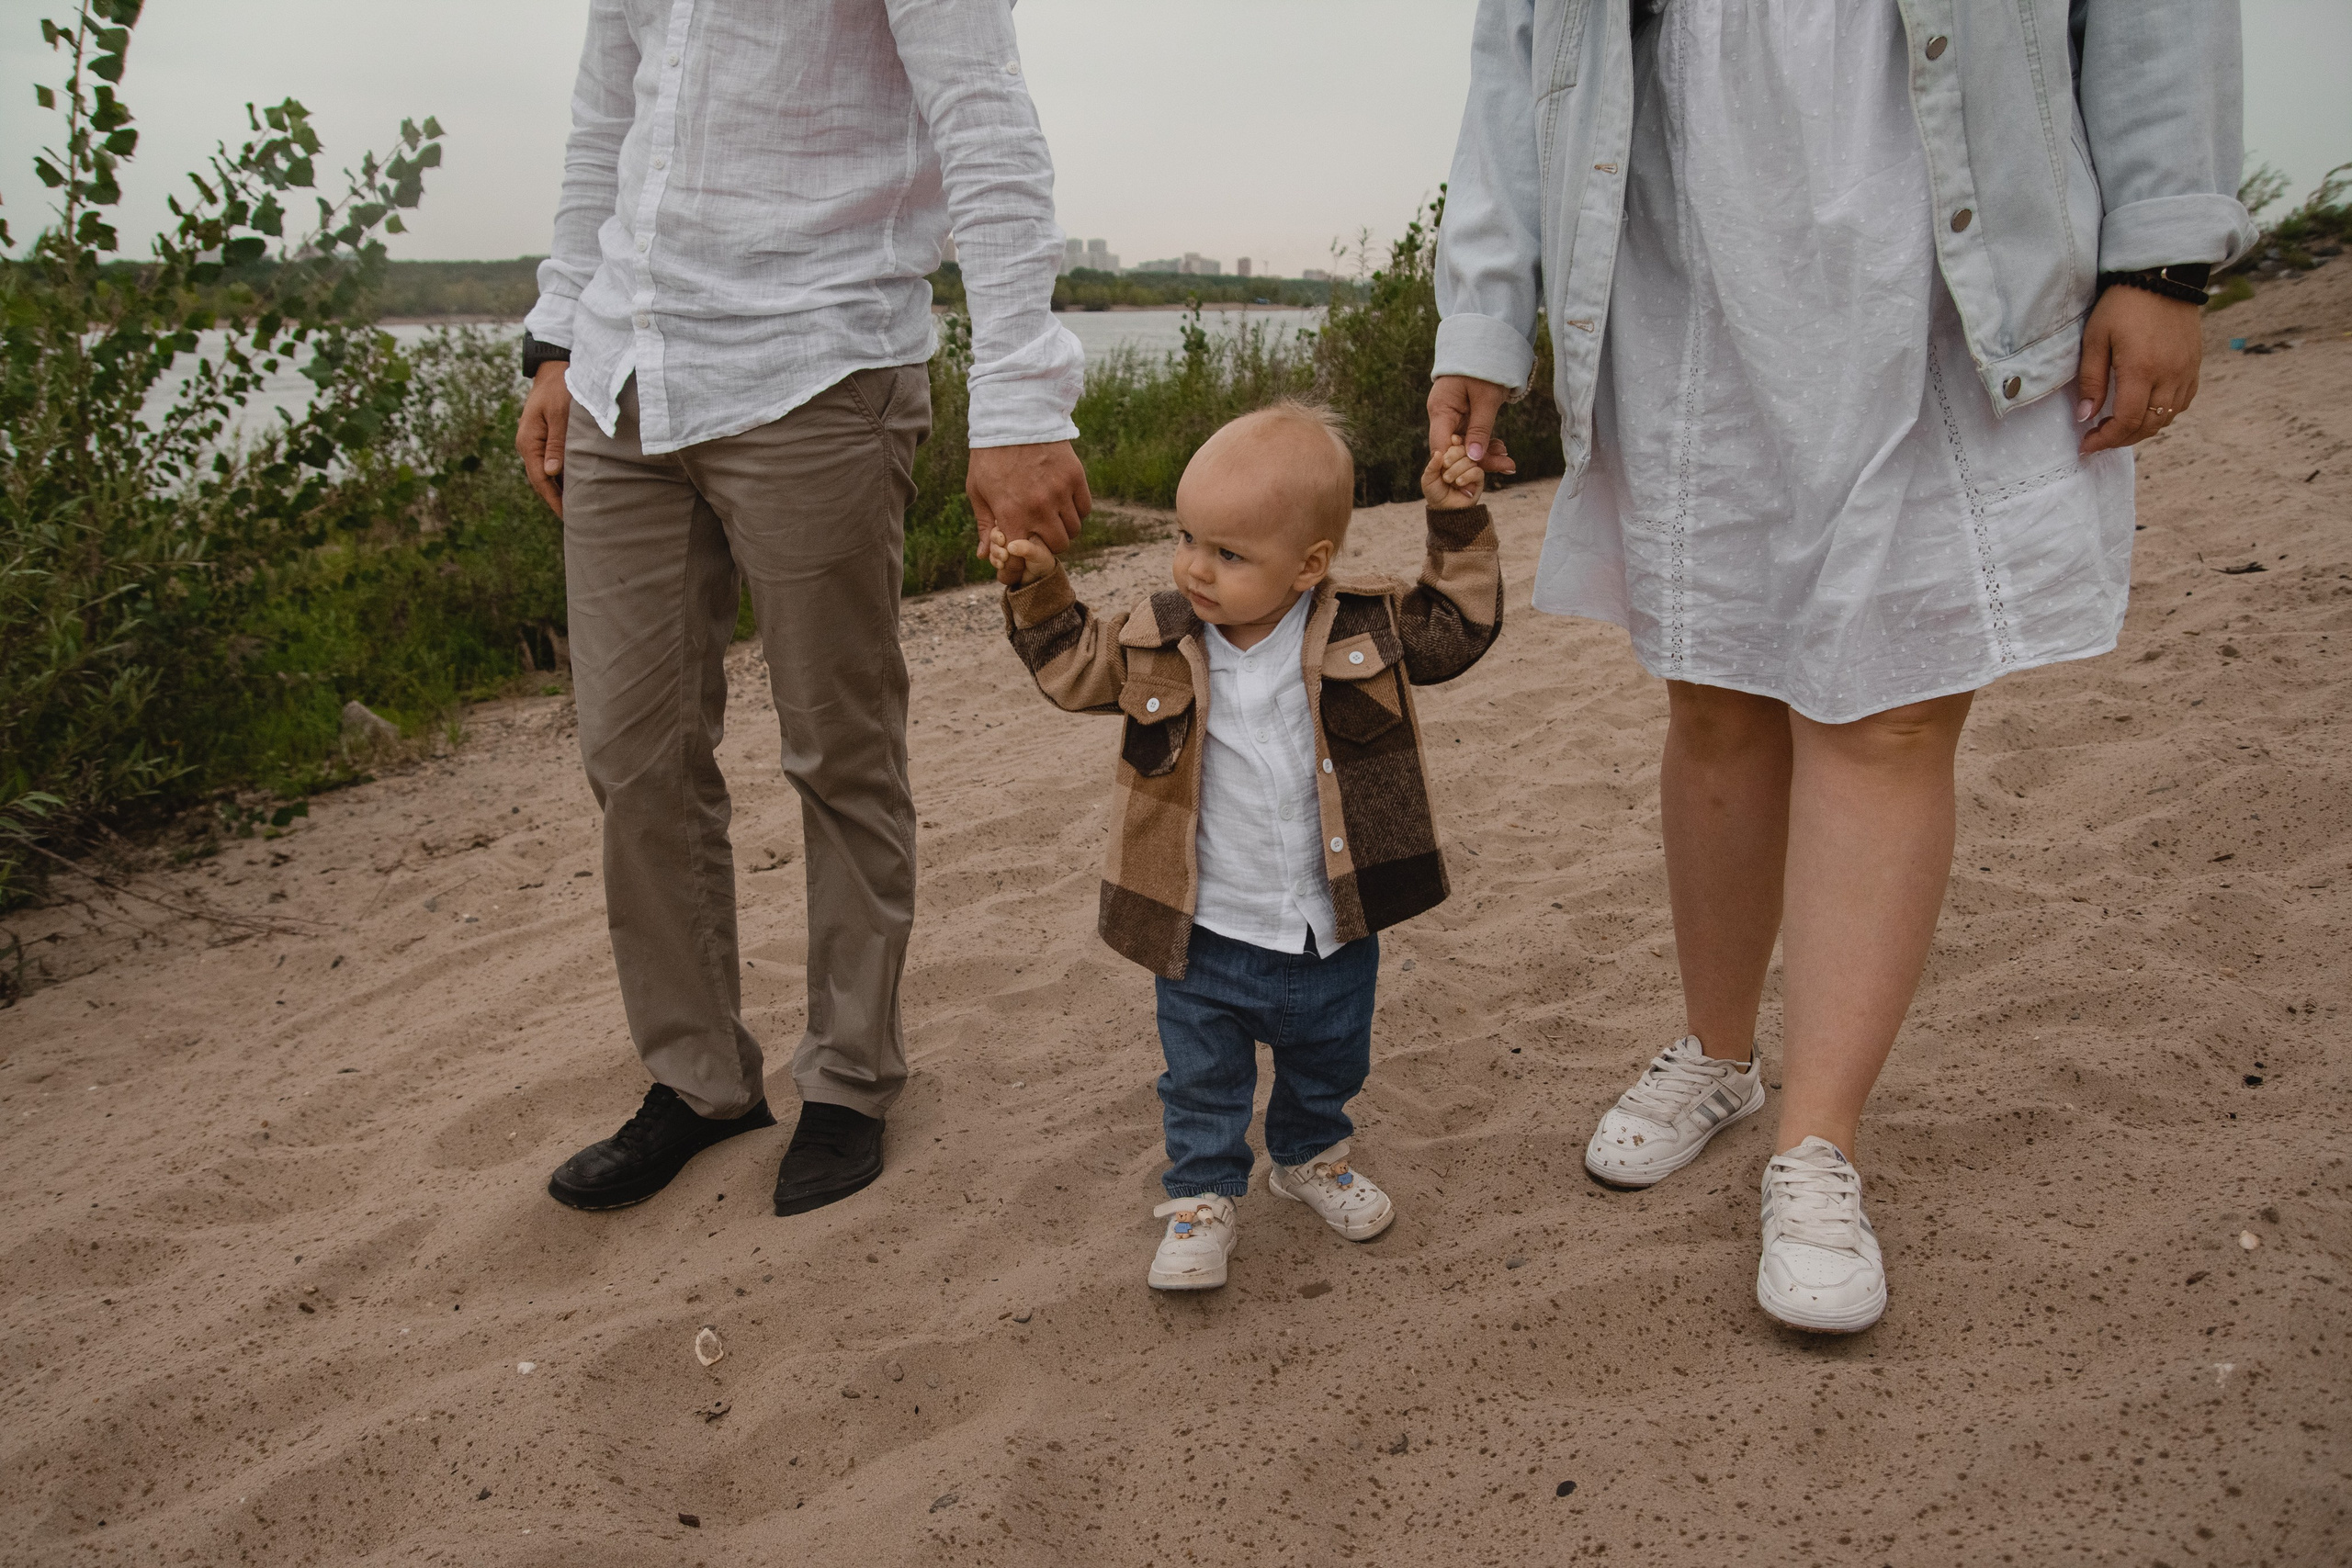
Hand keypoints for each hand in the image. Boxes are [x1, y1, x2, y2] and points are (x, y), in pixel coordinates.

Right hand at [515, 361, 571, 518]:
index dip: (554, 500)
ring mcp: (535, 442)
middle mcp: (528, 445)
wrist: (554, 367)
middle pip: (542, 480)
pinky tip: (576, 485)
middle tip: (577, 520)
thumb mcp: (561, 414)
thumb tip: (551, 473)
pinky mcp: (544, 438)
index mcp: (528, 442)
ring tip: (579, 508)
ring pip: (547, 473)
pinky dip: (562, 475)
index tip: (567, 517)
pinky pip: (551, 462)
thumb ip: (557, 443)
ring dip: (560, 489)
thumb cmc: (560, 388)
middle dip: (557, 500)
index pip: (540, 479)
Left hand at [968, 440, 1090, 581]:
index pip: (1020, 560)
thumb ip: (985, 526)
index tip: (1017, 564)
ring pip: (1073, 531)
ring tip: (1052, 519)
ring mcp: (1060, 493)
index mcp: (1012, 515)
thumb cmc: (990, 456)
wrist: (1013, 418)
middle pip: (1056, 548)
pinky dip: (1076, 512)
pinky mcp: (1075, 478)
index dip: (1017, 569)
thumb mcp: (978, 491)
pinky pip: (1084, 509)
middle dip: (1046, 547)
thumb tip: (985, 556)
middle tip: (1039, 536)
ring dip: (1063, 530)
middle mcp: (1039, 509)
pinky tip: (1064, 504)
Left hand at [1422, 439, 1502, 508]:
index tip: (1453, 440)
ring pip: (1470, 460)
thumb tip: (1439, 453)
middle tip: (1445, 465)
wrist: (1443, 509)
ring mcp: (1471, 469)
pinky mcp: (1478, 480)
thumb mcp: (1429, 478)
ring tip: (1448, 479)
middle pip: (1464, 448)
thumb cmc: (1435, 492)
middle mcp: (1463, 460)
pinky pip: (1477, 472)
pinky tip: (1459, 483)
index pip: (1456, 443)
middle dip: (1454, 455)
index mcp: (1451, 456)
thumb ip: (1433, 465)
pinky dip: (1467, 476)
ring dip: (1457, 469)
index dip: (1455, 441)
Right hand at [1427, 374, 1518, 473]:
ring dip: (1485, 454)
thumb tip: (1475, 459)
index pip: (1441, 447)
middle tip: (1507, 468)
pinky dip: (1485, 443)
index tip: (1473, 479)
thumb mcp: (1486, 399)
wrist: (1487, 342)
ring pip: (1464, 444)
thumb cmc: (1484, 366)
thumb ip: (1480, 429)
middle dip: (1478, 462)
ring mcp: (1452, 416)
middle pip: (1454, 449)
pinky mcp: (1462, 416)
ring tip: (1509, 463)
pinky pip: (1470, 436)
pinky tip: (1502, 452)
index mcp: (1441, 410)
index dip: (1455, 465)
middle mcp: (1442, 415)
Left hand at [2076, 286, 2202, 455]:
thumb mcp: (2096, 339)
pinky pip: (2182, 402)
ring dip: (2142, 429)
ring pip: (2168, 418)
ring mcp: (2186, 371)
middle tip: (2099, 439)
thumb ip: (2091, 380)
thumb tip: (2085, 416)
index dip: (2106, 440)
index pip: (2127, 421)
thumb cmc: (2123, 305)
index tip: (2087, 445)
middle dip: (2121, 439)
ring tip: (2118, 428)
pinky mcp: (2194, 365)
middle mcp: (2169, 375)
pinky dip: (2163, 415)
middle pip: (2149, 425)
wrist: (2162, 277)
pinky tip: (2144, 411)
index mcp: (2142, 369)